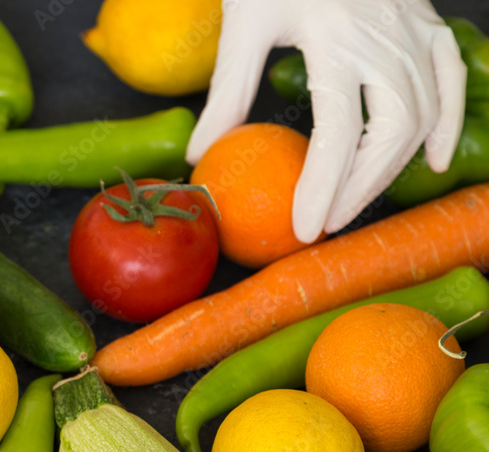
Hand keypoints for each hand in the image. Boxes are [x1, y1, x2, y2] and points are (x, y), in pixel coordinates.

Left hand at [186, 0, 466, 242]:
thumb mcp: (242, 24)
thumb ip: (227, 92)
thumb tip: (200, 154)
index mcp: (335, 38)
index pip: (338, 131)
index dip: (324, 187)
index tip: (306, 228)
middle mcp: (384, 37)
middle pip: (390, 132)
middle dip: (360, 188)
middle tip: (327, 222)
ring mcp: (413, 29)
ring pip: (423, 113)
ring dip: (392, 166)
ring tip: (356, 201)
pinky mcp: (427, 23)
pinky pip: (450, 79)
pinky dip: (446, 123)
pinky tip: (433, 159)